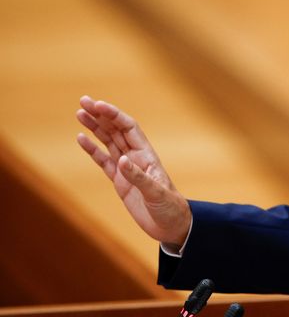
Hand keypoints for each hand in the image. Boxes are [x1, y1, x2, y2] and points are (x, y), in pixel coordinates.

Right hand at [76, 96, 191, 246]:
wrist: (171, 225)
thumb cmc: (169, 207)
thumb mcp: (156, 193)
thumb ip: (139, 177)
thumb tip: (121, 160)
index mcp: (147, 155)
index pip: (128, 128)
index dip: (114, 115)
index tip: (98, 105)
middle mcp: (136, 157)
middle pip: (116, 130)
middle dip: (101, 115)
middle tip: (83, 100)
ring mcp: (127, 168)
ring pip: (108, 142)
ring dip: (94, 127)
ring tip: (79, 113)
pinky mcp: (120, 182)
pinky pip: (103, 161)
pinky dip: (92, 150)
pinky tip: (81, 138)